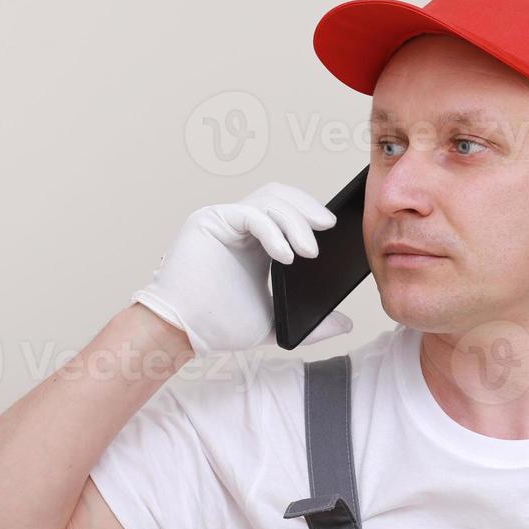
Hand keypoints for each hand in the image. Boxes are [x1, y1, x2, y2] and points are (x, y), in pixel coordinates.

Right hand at [131, 182, 354, 357]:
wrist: (183, 333)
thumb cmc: (218, 325)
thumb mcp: (276, 324)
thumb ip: (312, 324)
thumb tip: (346, 323)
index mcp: (257, 243)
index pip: (288, 210)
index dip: (310, 212)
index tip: (333, 229)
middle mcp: (241, 226)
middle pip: (280, 196)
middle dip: (307, 209)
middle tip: (326, 229)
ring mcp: (224, 220)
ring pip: (268, 200)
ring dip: (294, 221)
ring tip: (307, 251)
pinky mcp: (210, 221)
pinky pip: (249, 213)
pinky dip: (272, 230)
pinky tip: (285, 255)